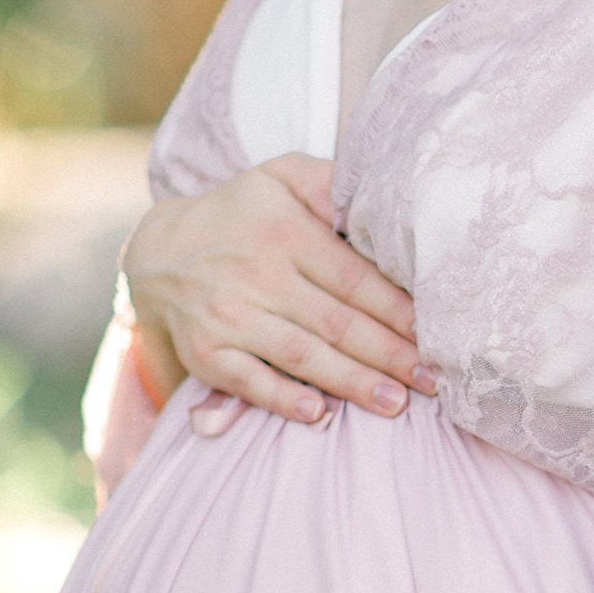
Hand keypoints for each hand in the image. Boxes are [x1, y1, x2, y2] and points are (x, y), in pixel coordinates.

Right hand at [122, 155, 434, 429]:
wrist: (157, 250)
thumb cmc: (240, 214)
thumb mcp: (281, 177)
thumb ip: (330, 182)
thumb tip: (383, 194)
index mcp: (286, 233)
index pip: (354, 279)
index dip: (398, 311)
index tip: (436, 335)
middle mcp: (258, 275)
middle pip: (337, 323)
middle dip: (390, 355)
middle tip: (434, 381)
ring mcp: (229, 316)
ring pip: (301, 355)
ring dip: (351, 383)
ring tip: (395, 404)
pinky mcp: (206, 351)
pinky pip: (248, 381)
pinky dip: (282, 400)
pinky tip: (318, 415)